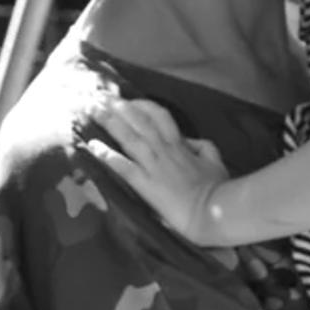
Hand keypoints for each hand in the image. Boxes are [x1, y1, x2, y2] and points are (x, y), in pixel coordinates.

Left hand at [94, 98, 230, 243]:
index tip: (128, 100)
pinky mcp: (146, 184)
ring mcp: (154, 166)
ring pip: (129, 138)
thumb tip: (191, 140)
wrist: (211, 211)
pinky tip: (92, 146)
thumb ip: (203, 146)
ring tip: (93, 111)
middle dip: (119, 108)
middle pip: (139, 122)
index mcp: (180, 145)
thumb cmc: (216, 189)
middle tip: (100, 97)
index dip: (142, 105)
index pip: (159, 116)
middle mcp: (164, 150)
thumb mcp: (214, 161)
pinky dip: (107, 155)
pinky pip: (123, 166)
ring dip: (110, 123)